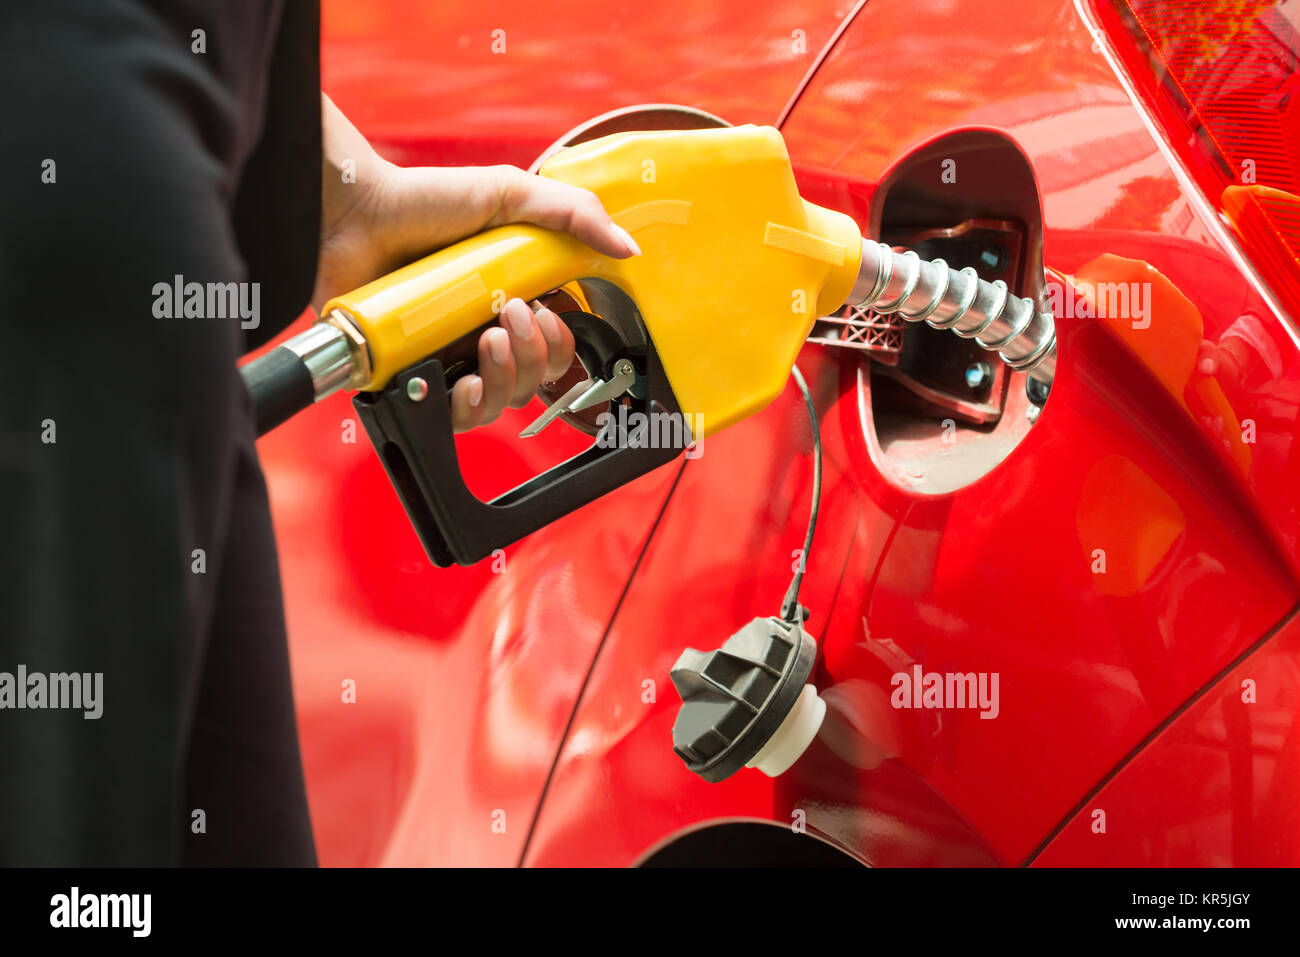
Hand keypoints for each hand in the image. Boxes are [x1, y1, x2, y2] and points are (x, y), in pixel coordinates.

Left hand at [314, 95, 639, 430]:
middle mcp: (483, 334)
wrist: (354, 212)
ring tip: (488, 337)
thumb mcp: (509, 194)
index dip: (563, 340)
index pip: (557, 344)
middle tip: (512, 313)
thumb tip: (628, 250)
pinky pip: (454, 419)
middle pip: (537, 379)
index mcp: (512, 298)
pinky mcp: (413, 379)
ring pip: (503, 403)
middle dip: (538, 355)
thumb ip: (574, 215)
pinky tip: (468, 380)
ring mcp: (448, 360)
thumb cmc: (422, 200)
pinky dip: (472, 405)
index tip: (548, 308)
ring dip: (511, 376)